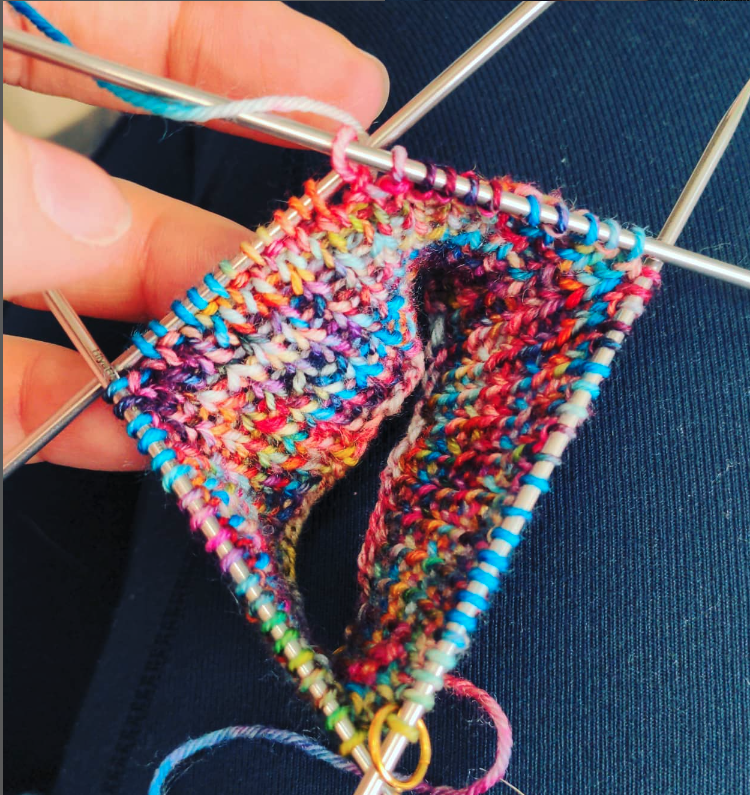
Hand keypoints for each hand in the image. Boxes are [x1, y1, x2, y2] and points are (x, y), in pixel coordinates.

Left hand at [2, 0, 388, 469]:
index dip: (243, 49)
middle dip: (217, 231)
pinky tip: (133, 434)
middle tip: (315, 278)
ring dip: (167, 337)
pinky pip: (2, 381)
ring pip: (70, 288)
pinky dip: (66, 410)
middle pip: (110, 175)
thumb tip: (91, 222)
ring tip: (254, 373)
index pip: (119, 13)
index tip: (351, 96)